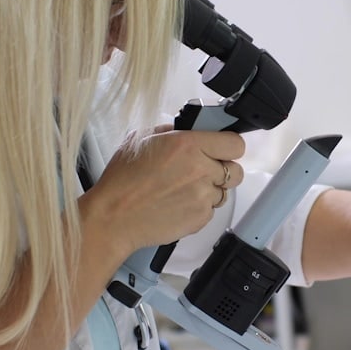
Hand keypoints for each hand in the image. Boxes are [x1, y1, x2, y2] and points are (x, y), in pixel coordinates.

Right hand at [81, 125, 244, 258]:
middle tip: (203, 170)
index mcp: (189, 145)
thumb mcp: (141, 139)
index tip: (222, 148)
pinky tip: (178, 203)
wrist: (114, 217)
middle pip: (236, 170)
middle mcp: (201, 170)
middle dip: (222, 169)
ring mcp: (203, 197)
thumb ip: (171, 132)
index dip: (229, 146)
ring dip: (209, 189)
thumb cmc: (122, 181)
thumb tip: (188, 130)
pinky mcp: (200, 218)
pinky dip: (199, 207)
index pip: (235, 143)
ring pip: (224, 192)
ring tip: (183, 189)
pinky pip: (211, 210)